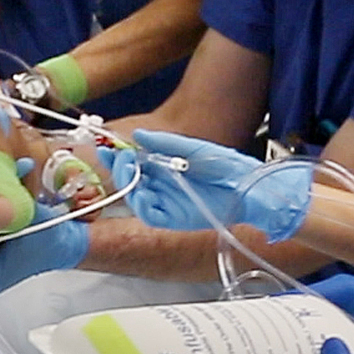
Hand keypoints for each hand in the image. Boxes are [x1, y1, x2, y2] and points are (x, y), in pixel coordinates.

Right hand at [111, 130, 310, 240]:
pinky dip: (141, 206)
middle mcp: (161, 185)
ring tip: (128, 170)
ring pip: (135, 197)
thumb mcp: (192, 148)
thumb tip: (139, 135)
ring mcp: (166, 202)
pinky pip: (150, 215)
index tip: (105, 147)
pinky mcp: (174, 218)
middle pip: (130, 180)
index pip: (132, 162)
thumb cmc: (226, 167)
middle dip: (119, 168)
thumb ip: (165, 142)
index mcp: (163, 167)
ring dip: (127, 184)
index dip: (117, 156)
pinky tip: (141, 193)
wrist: (248, 185)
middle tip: (121, 158)